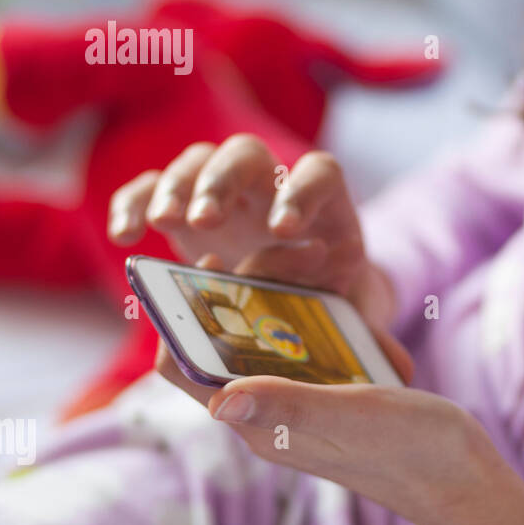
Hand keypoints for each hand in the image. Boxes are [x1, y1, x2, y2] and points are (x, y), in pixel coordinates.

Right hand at [108, 134, 396, 329]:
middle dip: (225, 183)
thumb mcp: (350, 312)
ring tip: (162, 224)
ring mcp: (223, 192)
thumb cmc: (329, 303)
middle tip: (207, 220)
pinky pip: (151, 188)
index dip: (302, 193)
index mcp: (324, 204)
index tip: (284, 230)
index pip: (318, 173)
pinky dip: (135, 202)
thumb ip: (365, 328)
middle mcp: (272, 186)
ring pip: (197, 162)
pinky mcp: (182, 209)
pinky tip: (126, 237)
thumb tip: (397, 368)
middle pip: (247, 156)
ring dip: (177, 188)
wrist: (297, 296)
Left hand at [153, 254, 523, 524]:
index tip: (205, 273)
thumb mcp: (349, 418)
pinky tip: (346, 301)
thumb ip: (288, 405)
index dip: (181, 322)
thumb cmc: (410, 452)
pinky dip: (321, 319)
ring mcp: (304, 405)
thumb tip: (221, 399)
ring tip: (311, 268)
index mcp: (261, 424)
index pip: (190, 372)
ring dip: (281, 304)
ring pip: (270, 343)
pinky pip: (311, 348)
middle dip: (239, 299)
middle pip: (225, 348)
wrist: (462, 477)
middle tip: (275, 257)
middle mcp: (272, 414)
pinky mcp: (335, 396)